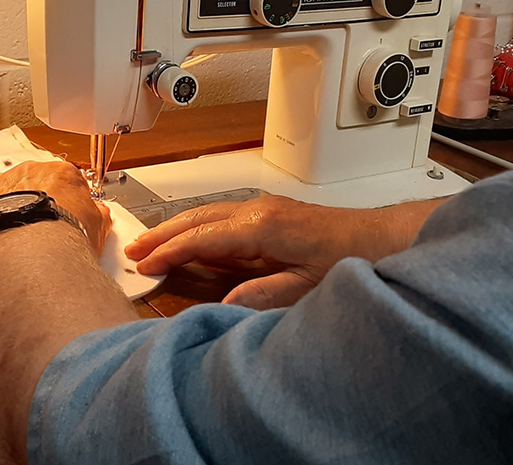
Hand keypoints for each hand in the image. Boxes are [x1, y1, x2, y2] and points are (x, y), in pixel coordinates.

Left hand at [0, 161, 110, 256]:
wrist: (33, 249)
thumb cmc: (66, 234)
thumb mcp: (98, 226)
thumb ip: (98, 214)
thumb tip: (101, 214)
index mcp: (62, 172)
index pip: (68, 179)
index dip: (69, 198)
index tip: (70, 213)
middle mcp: (30, 172)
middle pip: (35, 181)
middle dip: (39, 199)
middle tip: (45, 225)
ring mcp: (1, 185)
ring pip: (6, 189)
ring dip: (11, 204)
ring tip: (19, 232)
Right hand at [124, 195, 445, 308]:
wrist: (380, 237)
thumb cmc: (348, 259)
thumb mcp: (305, 287)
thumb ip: (263, 294)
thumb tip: (224, 304)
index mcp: (263, 227)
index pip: (203, 238)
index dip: (171, 251)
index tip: (144, 264)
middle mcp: (259, 210)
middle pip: (199, 218)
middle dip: (163, 233)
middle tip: (131, 250)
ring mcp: (264, 207)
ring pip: (209, 213)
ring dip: (178, 227)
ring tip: (149, 243)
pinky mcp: (271, 211)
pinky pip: (223, 215)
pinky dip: (198, 225)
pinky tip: (189, 237)